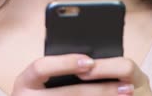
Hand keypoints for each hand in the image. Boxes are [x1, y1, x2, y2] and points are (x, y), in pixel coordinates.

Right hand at [11, 54, 151, 95]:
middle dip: (99, 90)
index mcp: (25, 81)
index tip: (90, 62)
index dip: (65, 63)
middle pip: (67, 94)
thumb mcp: (43, 79)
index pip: (41, 67)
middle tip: (126, 86)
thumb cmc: (43, 91)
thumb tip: (93, 60)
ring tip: (126, 95)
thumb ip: (60, 69)